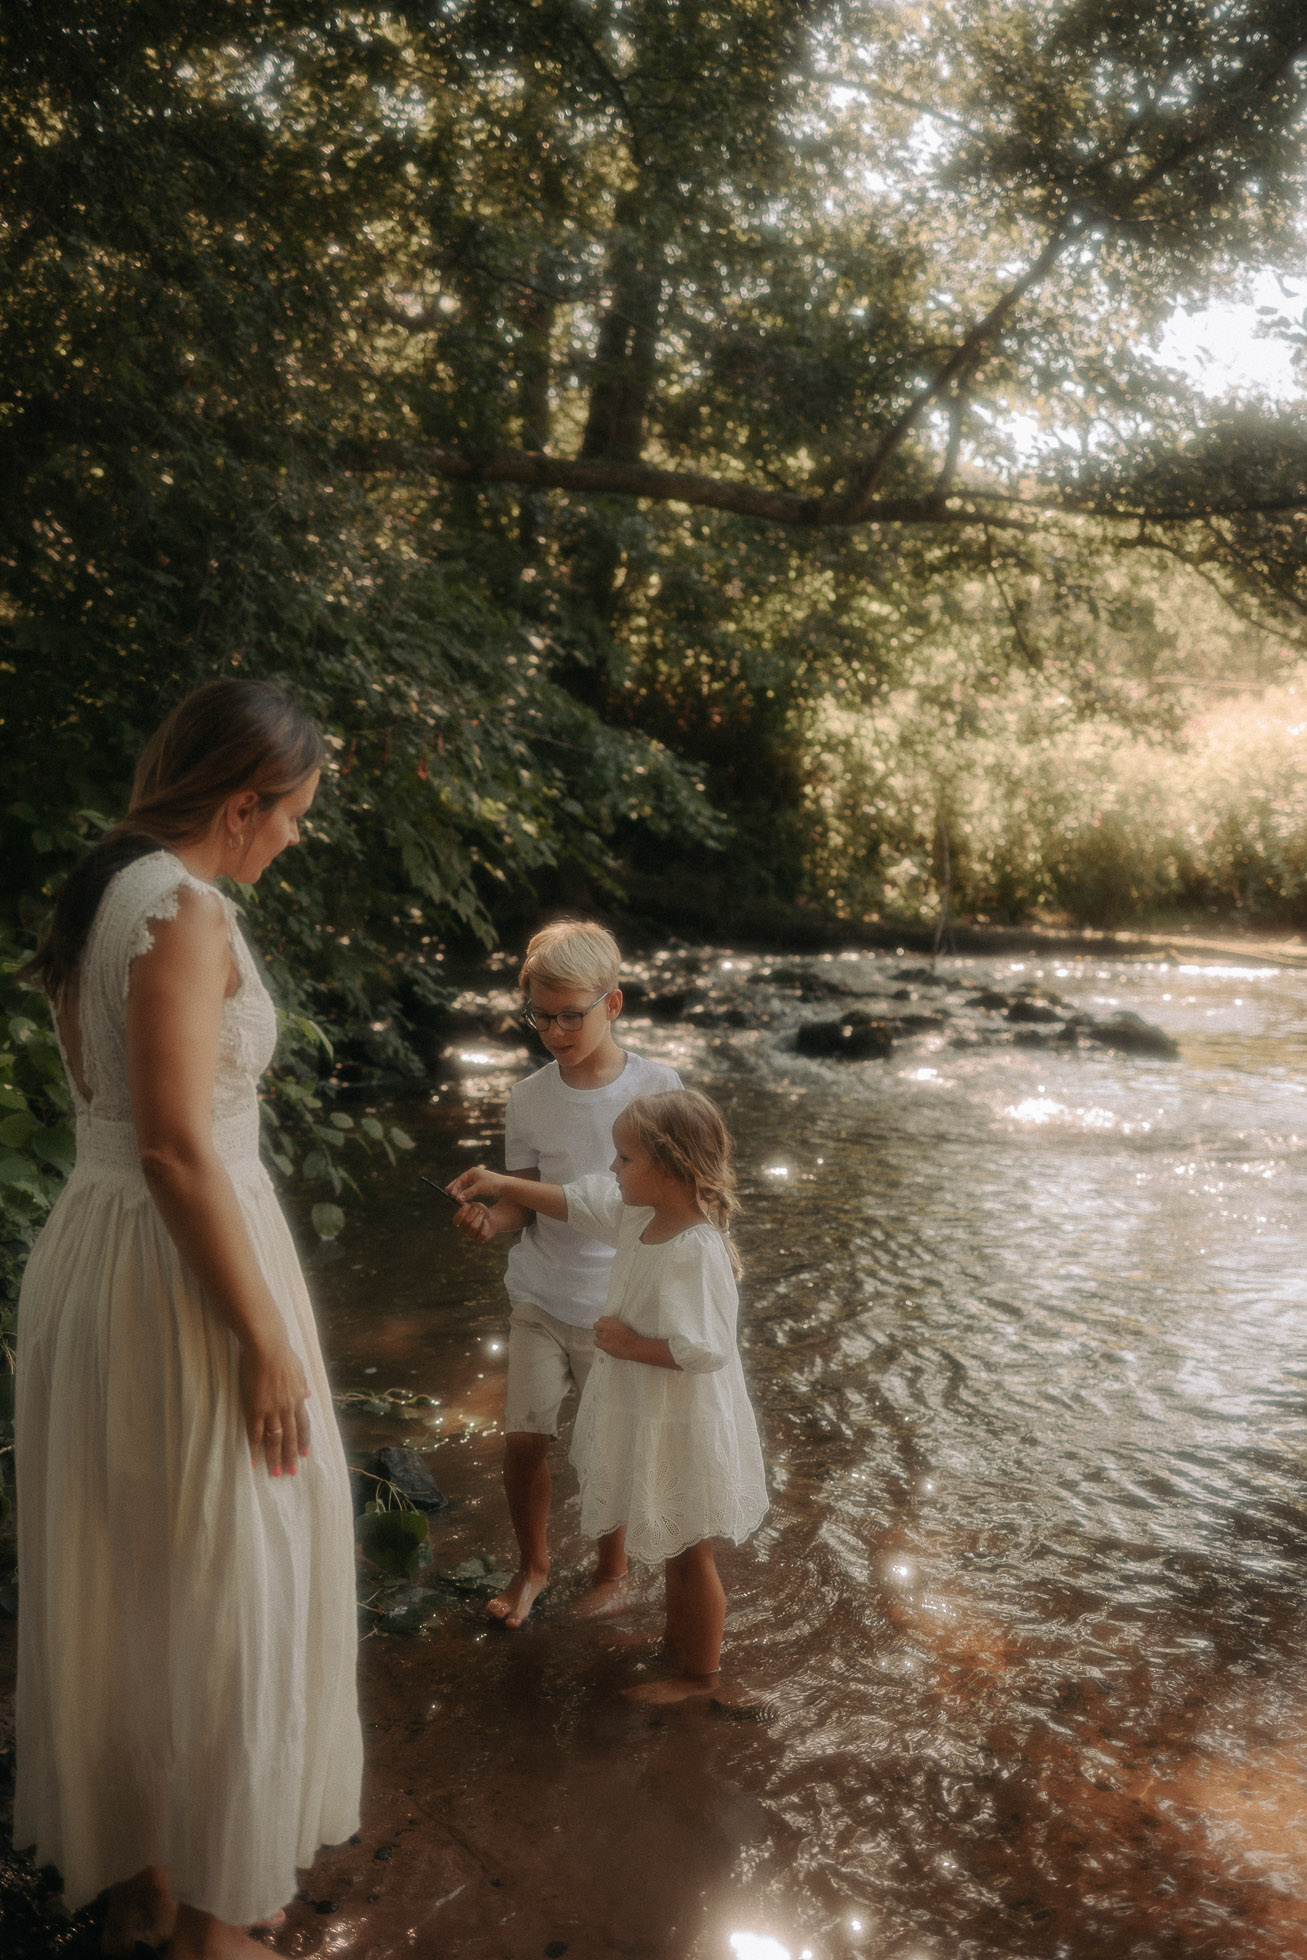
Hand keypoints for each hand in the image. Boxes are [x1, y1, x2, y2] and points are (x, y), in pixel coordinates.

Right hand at [240, 1337, 311, 1477]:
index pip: (303, 1425)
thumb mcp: (298, 1369)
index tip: (304, 1454)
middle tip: (291, 1472)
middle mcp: (288, 1408)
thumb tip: (309, 1394)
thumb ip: (302, 1384)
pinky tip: (255, 1461)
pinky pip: (255, 1434)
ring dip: (275, 1458)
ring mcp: (272, 1411)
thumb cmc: (281, 1353)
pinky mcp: (255, 1410)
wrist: (267, 1347)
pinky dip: (255, 1449)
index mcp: (298, 1398)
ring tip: (275, 1473)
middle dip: (291, 1456)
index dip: (303, 1440)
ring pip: (275, 1440)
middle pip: (291, 1437)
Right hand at [447, 1165, 505, 1204]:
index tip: (450, 1194)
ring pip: (464, 1186)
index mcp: (473, 1172)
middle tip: (447, 1193)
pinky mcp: (479, 1185)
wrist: (505, 1186)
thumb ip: (468, 1193)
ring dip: (459, 1191)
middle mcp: (473, 1174)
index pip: (460, 1179)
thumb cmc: (493, 1184)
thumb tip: (458, 1198)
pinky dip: (464, 1193)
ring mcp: (476, 1180)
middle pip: (461, 1181)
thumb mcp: (479, 1188)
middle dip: (454, 1187)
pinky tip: (461, 1198)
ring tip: (452, 1197)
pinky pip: (469, 1189)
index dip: (455, 1187)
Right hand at [453, 1200, 494, 1243]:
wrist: (491, 1218)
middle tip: (478, 1209)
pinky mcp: (480, 1239)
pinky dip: (485, 1225)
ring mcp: (471, 1235)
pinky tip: (486, 1221)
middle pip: (466, 1221)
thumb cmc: (481, 1211)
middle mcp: (464, 1230)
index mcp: (460, 1222)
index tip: (467, 1205)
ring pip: (474, 1227)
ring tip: (482, 1214)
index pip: (455, 1220)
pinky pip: (482, 1234)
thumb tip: (461, 1201)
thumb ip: (469, 1204)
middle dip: (473, 1212)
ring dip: (479, 1218)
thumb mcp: (476, 1205)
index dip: (461, 1212)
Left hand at [593, 1314, 637, 1359]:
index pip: (601, 1318)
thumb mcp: (622, 1325)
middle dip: (599, 1328)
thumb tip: (607, 1325)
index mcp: (613, 1322)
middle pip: (596, 1325)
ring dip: (600, 1336)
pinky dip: (599, 1343)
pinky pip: (596, 1342)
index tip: (604, 1325)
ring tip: (606, 1340)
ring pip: (596, 1334)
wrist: (633, 1346)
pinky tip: (604, 1344)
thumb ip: (613, 1324)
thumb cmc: (630, 1337)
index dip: (602, 1322)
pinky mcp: (603, 1345)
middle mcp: (607, 1328)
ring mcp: (604, 1336)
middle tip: (603, 1332)